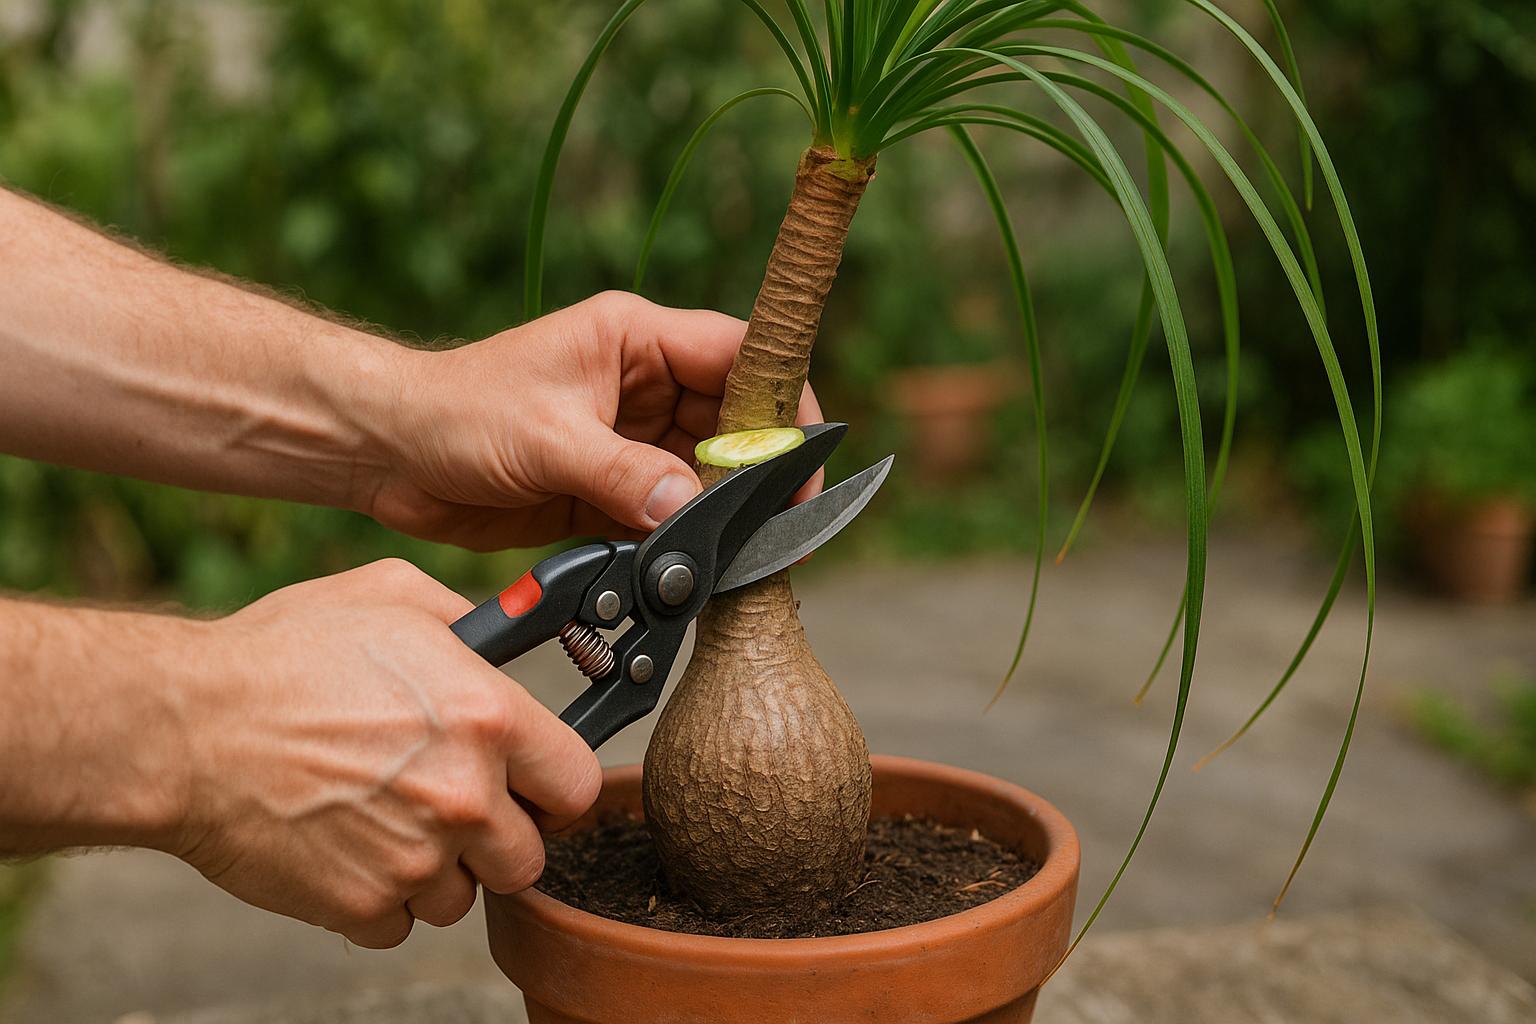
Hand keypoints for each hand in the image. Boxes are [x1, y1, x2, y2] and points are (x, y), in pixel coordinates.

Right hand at [168, 559, 600, 947]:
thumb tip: (507, 630)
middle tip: (452, 805)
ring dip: (437, 869)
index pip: (580, 784)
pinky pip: (400, 921)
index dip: (556, 786)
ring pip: (465, 896)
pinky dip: (380, 897)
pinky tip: (349, 847)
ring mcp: (414, 858)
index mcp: (489, 719)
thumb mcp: (389, 596)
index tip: (533, 784)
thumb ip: (467, 620)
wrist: (185, 728)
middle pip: (529, 856)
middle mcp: (465, 795)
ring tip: (386, 819)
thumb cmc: (281, 656)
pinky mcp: (361, 904)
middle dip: (498, 837)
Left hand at [365, 291, 823, 549]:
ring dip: (721, 511)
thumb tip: (689, 512)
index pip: (737, 353)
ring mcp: (628, 440)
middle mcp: (643, 385)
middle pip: (733, 421)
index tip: (805, 450)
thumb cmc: (453, 412)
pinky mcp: (608, 488)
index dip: (780, 397)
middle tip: (783, 520)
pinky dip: (681, 538)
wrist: (386, 453)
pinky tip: (692, 562)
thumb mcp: (545, 438)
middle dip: (760, 469)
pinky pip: (666, 512)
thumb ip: (624, 475)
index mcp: (635, 339)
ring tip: (740, 549)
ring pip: (705, 473)